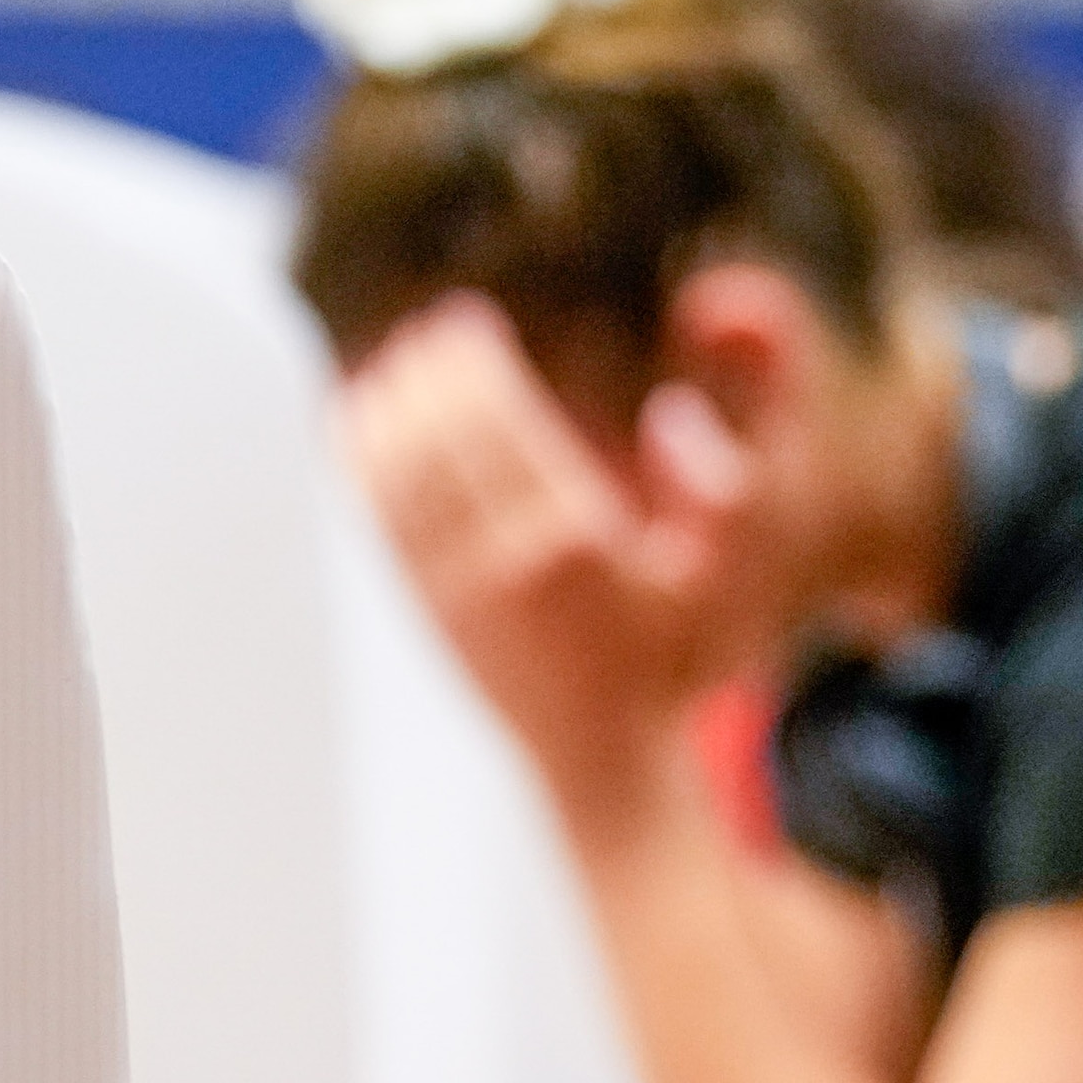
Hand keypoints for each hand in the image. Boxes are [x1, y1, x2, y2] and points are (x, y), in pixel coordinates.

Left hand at [340, 291, 771, 809]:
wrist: (609, 763)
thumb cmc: (672, 664)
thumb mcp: (727, 575)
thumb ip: (721, 489)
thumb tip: (671, 415)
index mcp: (574, 538)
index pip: (496, 424)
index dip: (467, 362)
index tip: (463, 320)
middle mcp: (502, 561)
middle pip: (435, 441)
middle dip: (421, 375)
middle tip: (424, 333)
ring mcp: (455, 593)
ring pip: (393, 480)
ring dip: (382, 413)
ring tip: (387, 366)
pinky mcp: (428, 618)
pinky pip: (378, 526)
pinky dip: (359, 470)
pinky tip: (355, 429)